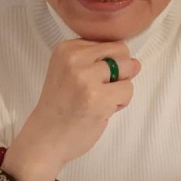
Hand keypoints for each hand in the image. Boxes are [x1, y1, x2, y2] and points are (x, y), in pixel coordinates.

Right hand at [21, 39, 141, 167]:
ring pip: (128, 69)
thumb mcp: (72, 75)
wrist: (44, 138)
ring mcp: (86, 77)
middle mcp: (75, 58)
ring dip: (120, 88)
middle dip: (118, 72)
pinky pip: (128, 90)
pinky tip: (102, 111)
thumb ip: (102, 63)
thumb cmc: (60, 108)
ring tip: (99, 101)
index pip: (107, 42)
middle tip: (97, 91)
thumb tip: (136, 63)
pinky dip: (121, 103)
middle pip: (121, 52)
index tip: (88, 81)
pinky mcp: (97, 97)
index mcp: (66, 48)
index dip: (106, 64)